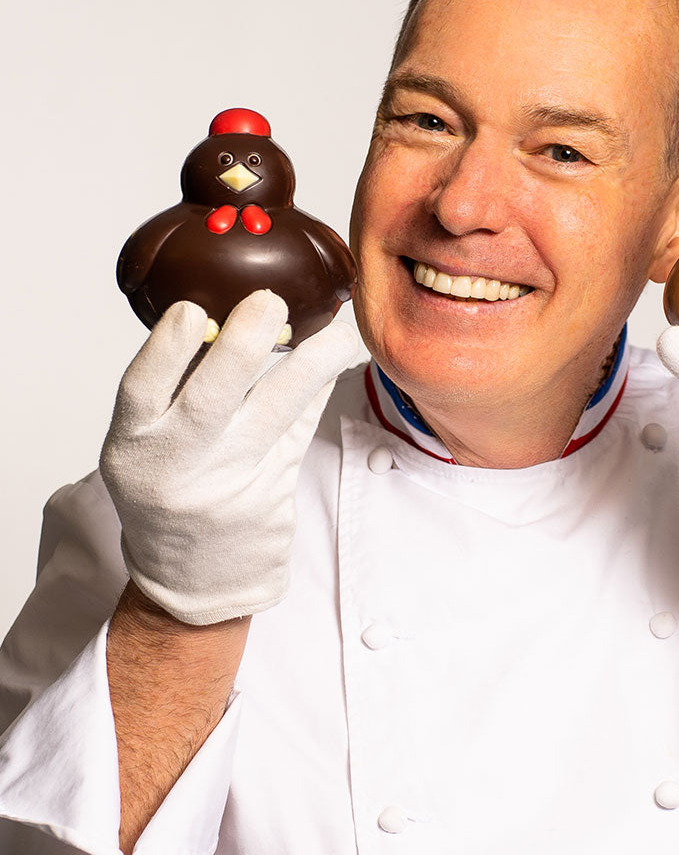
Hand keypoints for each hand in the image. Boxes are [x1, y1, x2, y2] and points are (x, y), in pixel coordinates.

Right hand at [100, 290, 358, 623]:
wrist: (194, 581)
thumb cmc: (168, 492)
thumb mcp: (146, 446)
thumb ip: (175, 389)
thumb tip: (225, 310)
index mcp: (136, 447)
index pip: (140, 391)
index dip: (165, 349)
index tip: (192, 308)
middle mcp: (181, 467)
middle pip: (211, 402)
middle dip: (242, 347)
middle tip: (269, 301)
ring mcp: (233, 484)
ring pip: (277, 412)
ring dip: (313, 362)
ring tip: (337, 325)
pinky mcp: (278, 494)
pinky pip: (304, 426)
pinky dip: (322, 385)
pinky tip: (339, 352)